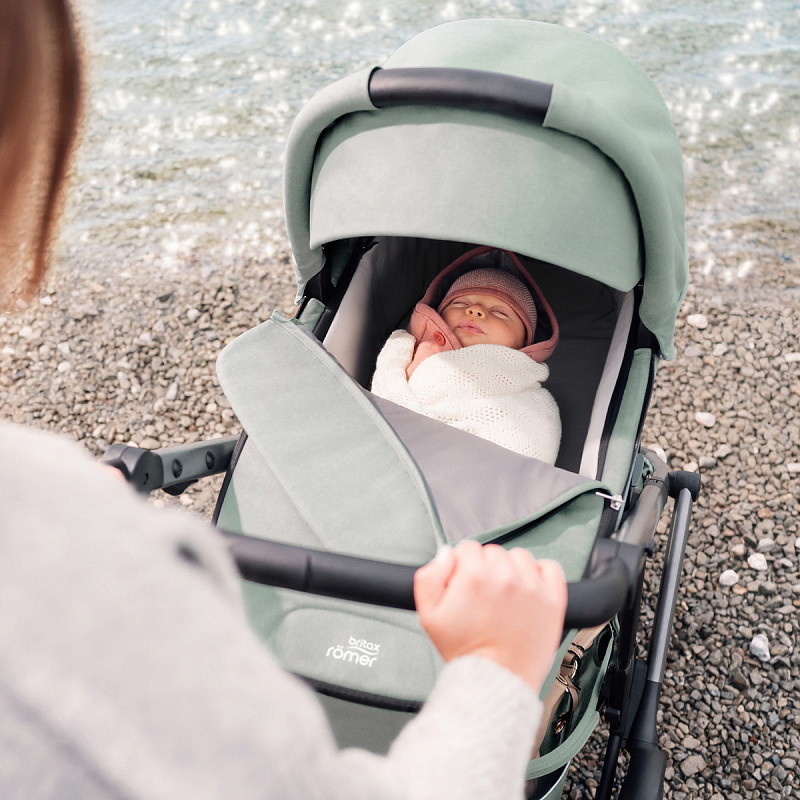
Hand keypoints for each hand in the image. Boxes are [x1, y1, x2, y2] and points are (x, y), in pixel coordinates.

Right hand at [414, 540, 566, 692]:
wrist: (496, 680)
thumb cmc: (465, 651)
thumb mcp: (429, 616)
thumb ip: (429, 577)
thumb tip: (446, 554)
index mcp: (474, 576)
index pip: (467, 548)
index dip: (463, 566)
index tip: (465, 585)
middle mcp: (505, 576)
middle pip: (493, 552)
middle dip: (486, 569)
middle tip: (484, 597)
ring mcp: (532, 586)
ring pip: (519, 557)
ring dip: (512, 569)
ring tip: (506, 596)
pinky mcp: (553, 599)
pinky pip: (550, 567)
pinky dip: (541, 574)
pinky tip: (528, 591)